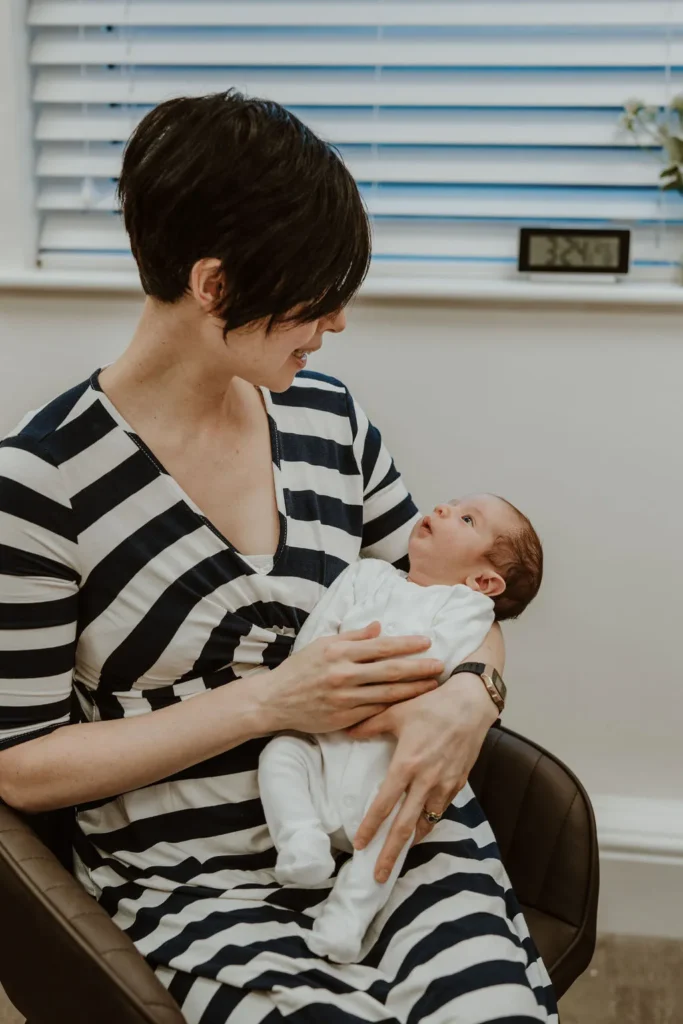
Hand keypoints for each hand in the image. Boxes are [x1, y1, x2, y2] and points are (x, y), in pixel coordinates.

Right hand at [256, 622, 442, 734]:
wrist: (275, 700)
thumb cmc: (299, 669)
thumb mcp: (322, 644)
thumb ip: (352, 636)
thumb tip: (379, 627)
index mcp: (339, 650)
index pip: (381, 646)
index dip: (406, 644)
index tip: (426, 642)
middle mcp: (343, 673)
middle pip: (390, 670)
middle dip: (419, 667)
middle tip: (440, 665)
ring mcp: (344, 697)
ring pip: (387, 693)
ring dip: (413, 689)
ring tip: (433, 685)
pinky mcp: (344, 717)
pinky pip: (375, 711)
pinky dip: (395, 706)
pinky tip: (410, 703)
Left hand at [347, 672, 497, 881]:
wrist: (471, 701)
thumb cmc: (432, 702)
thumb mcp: (396, 711)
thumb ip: (370, 724)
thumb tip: (346, 731)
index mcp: (407, 764)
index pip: (385, 804)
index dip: (372, 827)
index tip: (360, 845)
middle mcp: (426, 780)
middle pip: (406, 826)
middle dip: (390, 853)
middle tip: (377, 875)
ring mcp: (445, 783)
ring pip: (426, 822)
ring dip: (411, 842)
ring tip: (398, 857)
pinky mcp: (459, 782)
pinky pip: (441, 809)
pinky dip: (429, 822)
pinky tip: (421, 827)